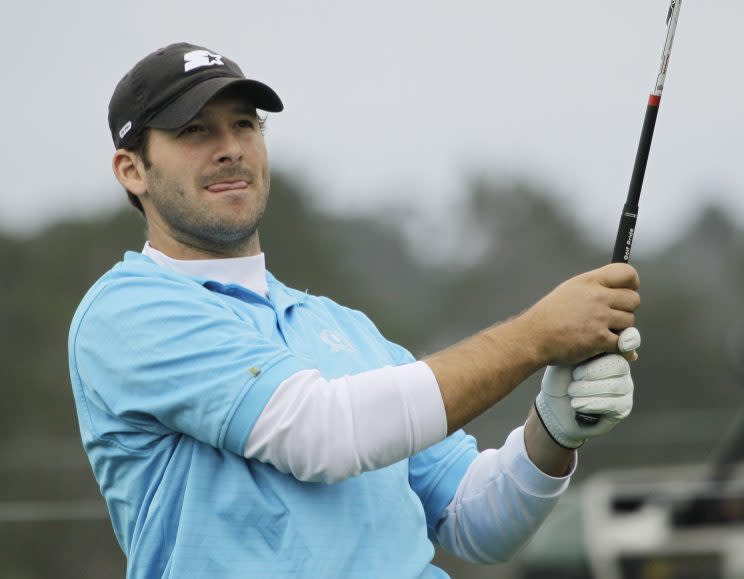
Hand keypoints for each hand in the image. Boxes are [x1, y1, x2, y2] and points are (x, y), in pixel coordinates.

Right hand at [520, 263, 639, 365]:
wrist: (534, 337)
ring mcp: (599, 318)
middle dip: (626, 309)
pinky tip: (613, 348)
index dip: (632, 283)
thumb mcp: (570, 290)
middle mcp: (596, 296)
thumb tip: (620, 292)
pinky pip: (624, 344)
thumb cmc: (549, 316)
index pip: (626, 273)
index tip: (628, 291)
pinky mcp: (599, 339)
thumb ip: (594, 288)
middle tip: (613, 317)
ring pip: (630, 322)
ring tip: (604, 331)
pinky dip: (621, 349)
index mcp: (589, 281)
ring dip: (621, 329)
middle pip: (634, 300)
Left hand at [534, 327, 639, 448]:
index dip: (619, 343)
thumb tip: (607, 332)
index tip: (602, 346)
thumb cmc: (559, 377)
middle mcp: (622, 368)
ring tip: (571, 390)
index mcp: (611, 351)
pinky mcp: (623, 408)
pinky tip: (576, 404)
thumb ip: (588, 344)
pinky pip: (614, 404)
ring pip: (615, 385)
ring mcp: (625, 388)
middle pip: (619, 364)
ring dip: (588, 389)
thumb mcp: (569, 356)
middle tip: (575, 375)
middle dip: (593, 371)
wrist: (552, 405)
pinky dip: (592, 403)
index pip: (624, 343)